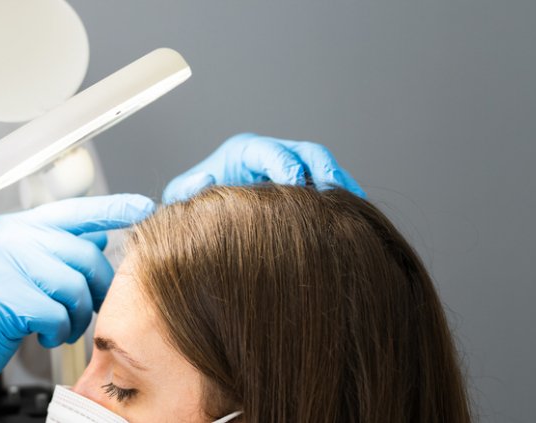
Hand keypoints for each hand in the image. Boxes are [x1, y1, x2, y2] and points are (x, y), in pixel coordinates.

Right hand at [0, 194, 155, 407]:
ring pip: (74, 286)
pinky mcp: (2, 298)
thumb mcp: (16, 272)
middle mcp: (9, 238)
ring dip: (76, 317)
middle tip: (83, 313)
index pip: (74, 210)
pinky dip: (57, 332)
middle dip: (95, 290)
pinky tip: (42, 336)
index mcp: (14, 227)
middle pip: (84, 254)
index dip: (112, 209)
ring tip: (58, 328)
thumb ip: (53, 252)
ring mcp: (3, 265)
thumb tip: (98, 237)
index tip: (143, 206)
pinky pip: (56, 314)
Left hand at [163, 133, 364, 202]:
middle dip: (323, 170)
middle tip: (333, 196)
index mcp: (244, 151)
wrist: (205, 224)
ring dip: (340, 184)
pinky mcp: (304, 187)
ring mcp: (291, 169)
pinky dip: (342, 199)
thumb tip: (208, 177)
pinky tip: (353, 220)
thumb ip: (187, 190)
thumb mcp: (181, 199)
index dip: (285, 165)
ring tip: (354, 209)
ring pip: (324, 168)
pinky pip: (328, 187)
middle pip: (306, 152)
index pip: (270, 150)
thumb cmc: (192, 209)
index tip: (295, 187)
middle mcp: (272, 154)